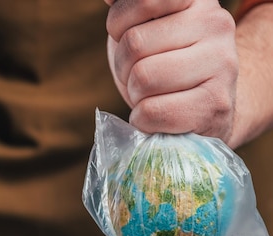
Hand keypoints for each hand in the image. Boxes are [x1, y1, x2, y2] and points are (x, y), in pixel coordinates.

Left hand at [104, 0, 237, 141]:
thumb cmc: (165, 62)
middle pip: (135, 44)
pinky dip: (143, 119)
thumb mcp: (145, 26)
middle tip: (138, 74)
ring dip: (134, 94)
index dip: (118, 23)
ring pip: (143, 79)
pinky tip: (157, 115)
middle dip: (124, 66)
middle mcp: (216, 24)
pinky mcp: (215, 105)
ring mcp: (222, 64)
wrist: (205, 106)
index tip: (125, 34)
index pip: (144, 1)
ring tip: (151, 94)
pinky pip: (152, 112)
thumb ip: (129, 7)